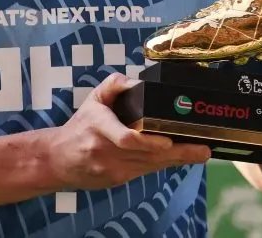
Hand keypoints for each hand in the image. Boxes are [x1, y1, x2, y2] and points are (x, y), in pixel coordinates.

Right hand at [44, 72, 211, 190]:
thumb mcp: (94, 98)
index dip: (149, 142)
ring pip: (151, 166)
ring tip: (200, 152)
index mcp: (99, 127)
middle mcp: (107, 151)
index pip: (126, 139)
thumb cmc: (80, 125)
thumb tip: (140, 82)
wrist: (58, 159)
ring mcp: (113, 169)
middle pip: (148, 155)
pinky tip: (180, 157)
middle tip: (203, 149)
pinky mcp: (118, 180)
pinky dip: (163, 163)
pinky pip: (146, 171)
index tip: (168, 141)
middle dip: (179, 153)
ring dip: (178, 160)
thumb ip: (116, 85)